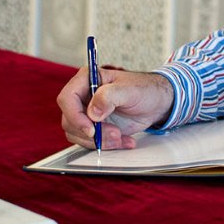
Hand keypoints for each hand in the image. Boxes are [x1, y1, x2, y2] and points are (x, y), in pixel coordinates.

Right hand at [57, 66, 173, 149]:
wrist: (156, 103)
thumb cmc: (144, 89)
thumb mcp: (129, 89)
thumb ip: (109, 96)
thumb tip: (92, 112)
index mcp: (87, 79)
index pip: (67, 98)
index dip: (75, 116)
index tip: (91, 129)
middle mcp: (83, 96)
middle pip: (70, 120)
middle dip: (91, 132)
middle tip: (115, 134)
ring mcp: (87, 113)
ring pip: (78, 134)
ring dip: (99, 141)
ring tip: (121, 137)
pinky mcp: (94, 127)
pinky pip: (90, 141)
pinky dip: (106, 145)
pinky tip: (124, 140)